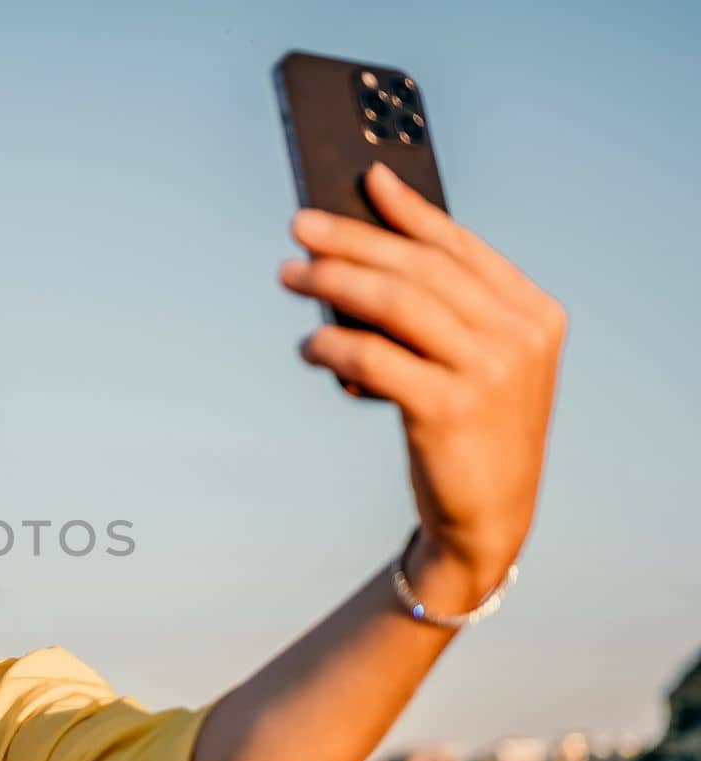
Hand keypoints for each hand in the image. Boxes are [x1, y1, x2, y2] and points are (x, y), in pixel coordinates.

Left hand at [279, 161, 565, 590]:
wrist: (488, 517)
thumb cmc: (468, 431)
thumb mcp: (474, 365)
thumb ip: (441, 315)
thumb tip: (360, 259)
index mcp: (533, 314)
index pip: (461, 247)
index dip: (411, 211)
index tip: (367, 180)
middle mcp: (518, 336)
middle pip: (421, 268)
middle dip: (354, 240)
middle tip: (300, 228)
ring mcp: (489, 372)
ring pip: (396, 303)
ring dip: (334, 281)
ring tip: (290, 275)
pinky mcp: (450, 408)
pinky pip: (376, 357)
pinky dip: (334, 344)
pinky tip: (309, 344)